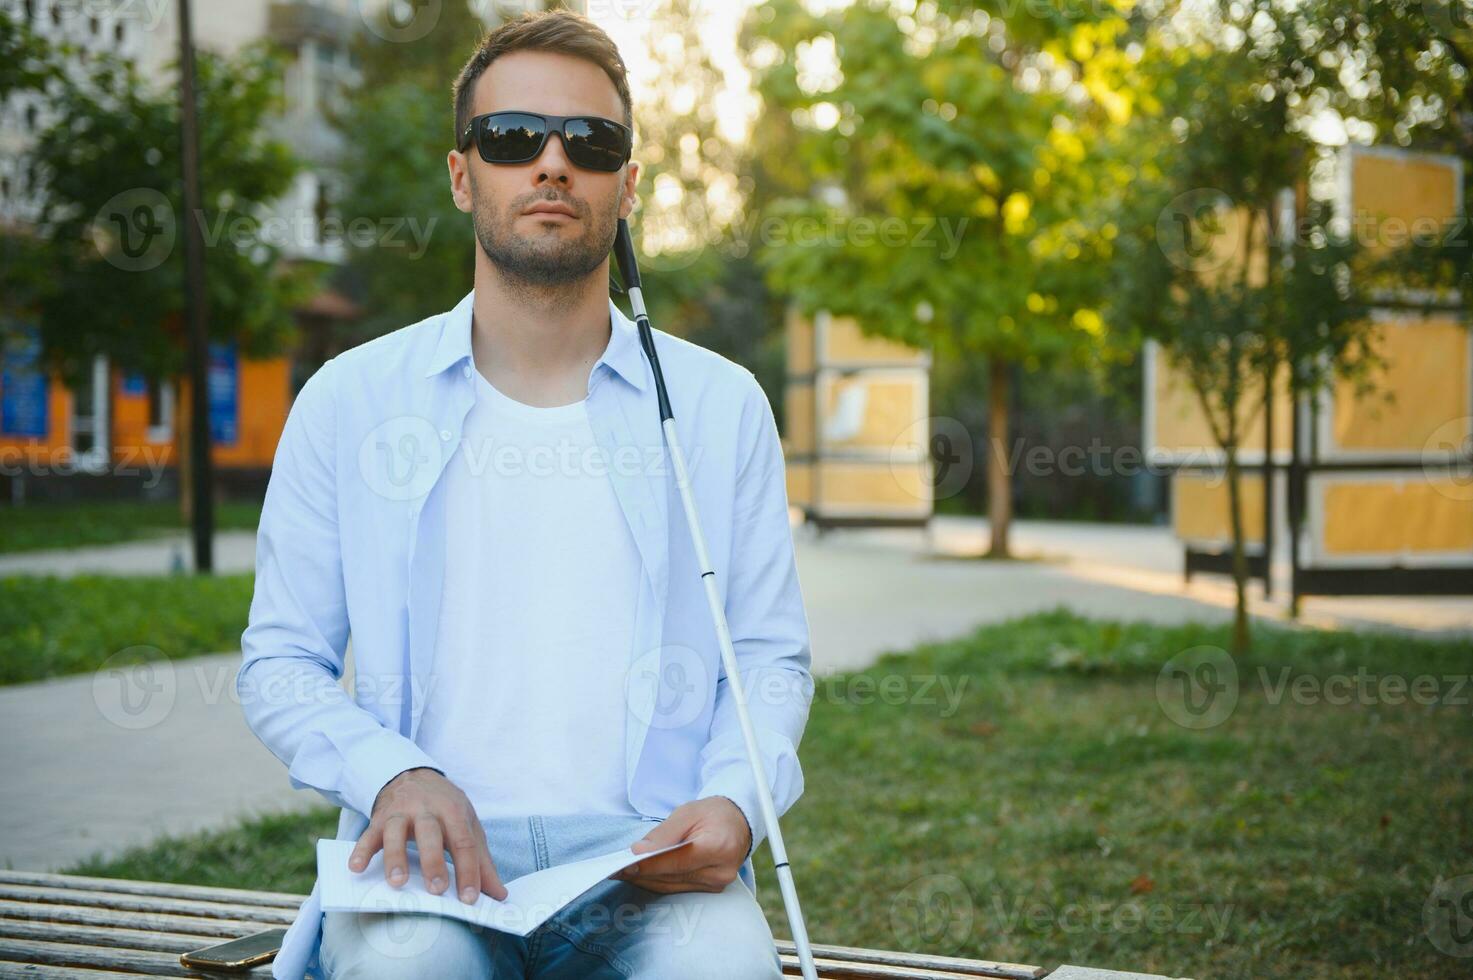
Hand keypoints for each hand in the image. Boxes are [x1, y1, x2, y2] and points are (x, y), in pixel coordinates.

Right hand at [348, 767, 507, 903]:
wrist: (414, 775)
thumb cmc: (445, 808)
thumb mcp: (468, 826)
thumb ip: (482, 861)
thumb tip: (499, 895)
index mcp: (454, 811)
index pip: (464, 843)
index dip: (469, 871)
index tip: (469, 899)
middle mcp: (427, 809)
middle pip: (431, 834)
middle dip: (434, 862)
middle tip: (437, 890)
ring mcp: (401, 812)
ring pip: (396, 832)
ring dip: (396, 857)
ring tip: (397, 883)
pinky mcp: (379, 818)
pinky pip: (368, 834)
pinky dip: (361, 850)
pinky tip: (356, 868)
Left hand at [611, 797, 751, 893]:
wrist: (738, 823)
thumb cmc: (712, 813)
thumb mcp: (687, 812)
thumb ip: (663, 834)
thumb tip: (638, 853)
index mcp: (719, 847)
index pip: (678, 861)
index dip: (650, 865)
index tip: (625, 865)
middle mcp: (721, 871)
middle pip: (672, 877)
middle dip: (642, 874)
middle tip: (615, 870)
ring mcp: (718, 884)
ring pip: (671, 886)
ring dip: (645, 880)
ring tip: (622, 873)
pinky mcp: (711, 890)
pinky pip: (677, 888)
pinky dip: (657, 882)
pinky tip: (640, 876)